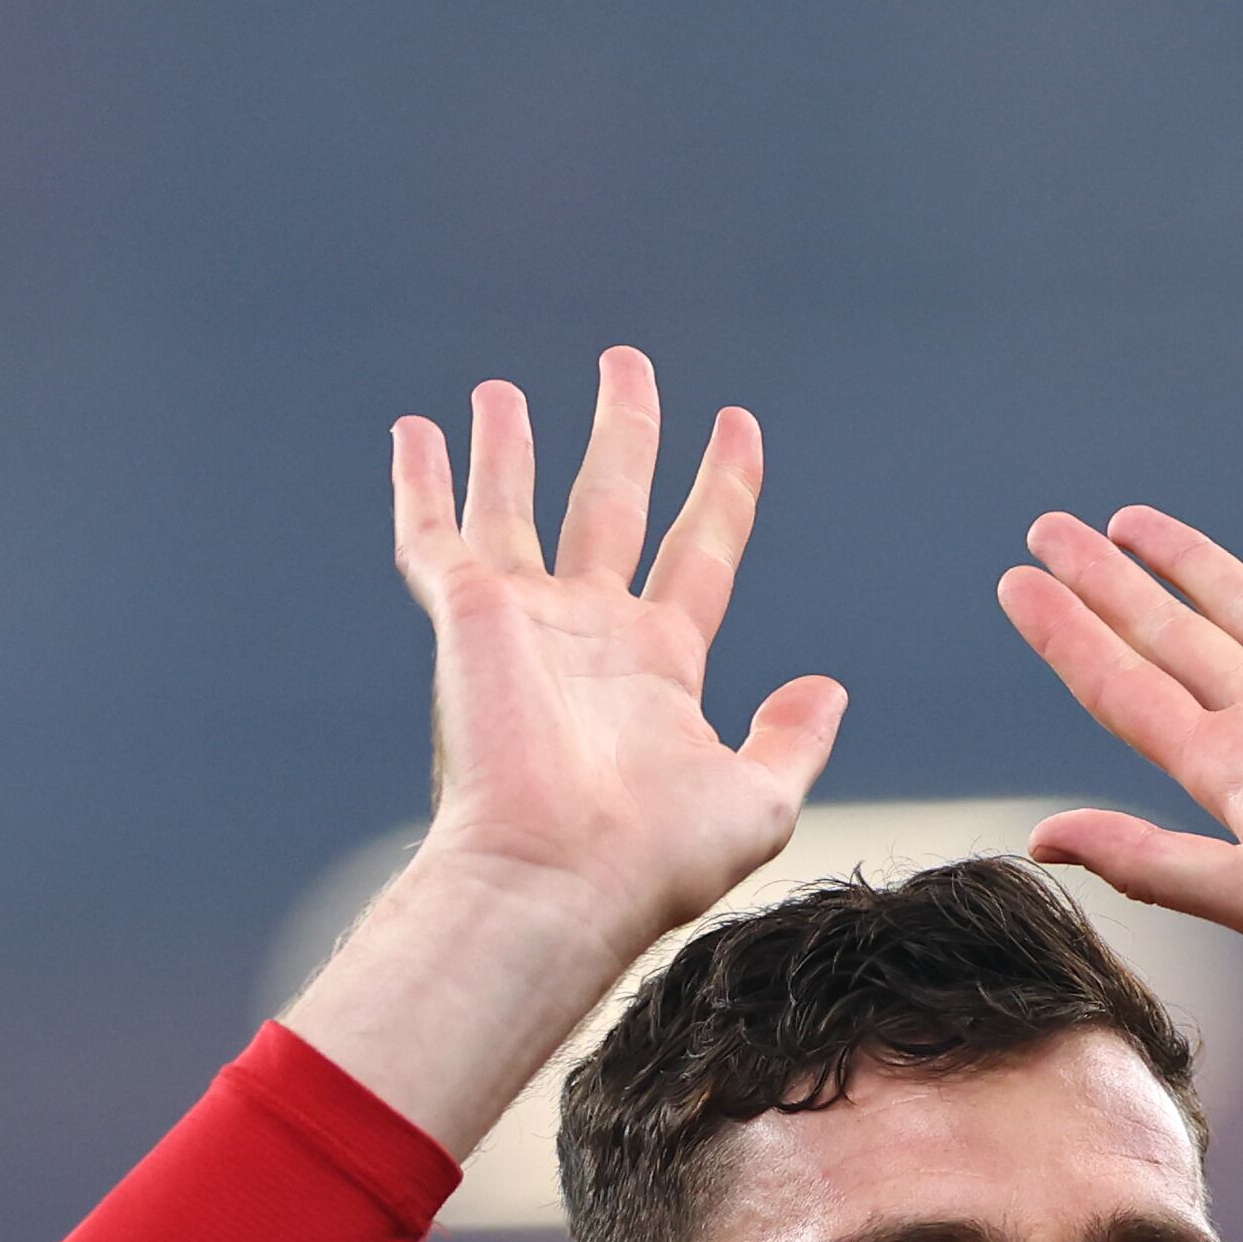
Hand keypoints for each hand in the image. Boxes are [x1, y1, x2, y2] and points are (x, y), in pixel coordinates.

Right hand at [390, 353, 846, 965]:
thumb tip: (827, 688)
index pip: (700, 551)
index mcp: (660, 665)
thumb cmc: (656, 859)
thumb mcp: (760, 799)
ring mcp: (524, 621)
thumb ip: (792, 739)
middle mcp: (590, 633)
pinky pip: (435, 536)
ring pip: (516, 506)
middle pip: (612, 503)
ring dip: (511, 447)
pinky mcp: (467, 617)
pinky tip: (416, 432)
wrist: (559, 877)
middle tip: (627, 364)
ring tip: (507, 389)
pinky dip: (424, 483)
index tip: (739, 425)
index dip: (723, 487)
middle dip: (623, 433)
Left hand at [998, 506, 1242, 1070]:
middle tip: (1045, 533)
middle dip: (1107, 586)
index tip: (1015, 584)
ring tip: (1129, 522)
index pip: (1128, 689)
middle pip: (1171, 638)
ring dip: (1192, 564)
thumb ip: (1148, 860)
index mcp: (1238, 774)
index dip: (1068, 636)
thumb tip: (1037, 838)